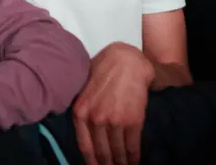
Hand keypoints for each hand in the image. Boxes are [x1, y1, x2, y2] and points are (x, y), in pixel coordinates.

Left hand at [73, 42, 153, 164]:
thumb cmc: (103, 71)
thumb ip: (83, 108)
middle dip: (107, 164)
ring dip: (121, 162)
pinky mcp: (133, 120)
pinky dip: (134, 156)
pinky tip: (135, 161)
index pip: (84, 145)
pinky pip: (132, 145)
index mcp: (80, 112)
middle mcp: (95, 119)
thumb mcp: (84, 90)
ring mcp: (114, 121)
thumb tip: (84, 129)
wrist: (126, 61)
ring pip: (117, 150)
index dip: (90, 161)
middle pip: (101, 151)